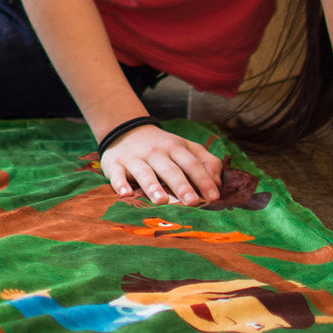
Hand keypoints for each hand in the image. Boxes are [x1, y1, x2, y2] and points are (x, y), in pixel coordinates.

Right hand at [100, 126, 222, 205]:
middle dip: (182, 185)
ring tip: (161, 200)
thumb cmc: (162, 147)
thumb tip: (218, 184)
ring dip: (153, 186)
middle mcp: (155, 152)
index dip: (203, 180)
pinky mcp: (115, 164)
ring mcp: (134, 158)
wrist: (125, 130)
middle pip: (170, 169)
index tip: (213, 197)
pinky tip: (125, 194)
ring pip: (144, 172)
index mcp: (175, 148)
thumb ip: (206, 162)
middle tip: (192, 202)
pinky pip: (117, 175)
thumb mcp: (186, 147)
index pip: (192, 164)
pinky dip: (120, 184)